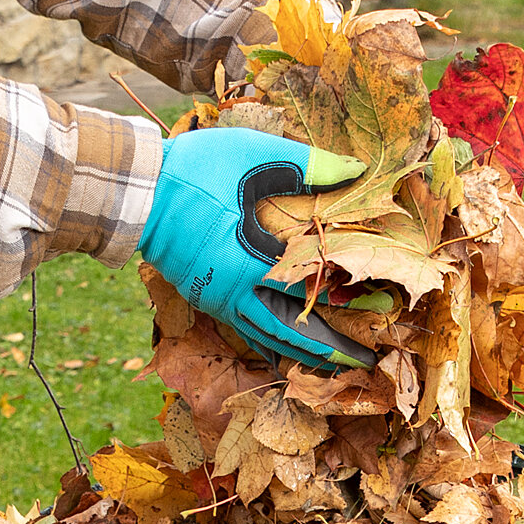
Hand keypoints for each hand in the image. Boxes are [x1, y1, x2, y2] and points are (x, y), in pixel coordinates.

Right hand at [138, 128, 376, 370]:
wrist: (137, 192)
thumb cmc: (195, 171)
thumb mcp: (252, 156)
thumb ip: (306, 166)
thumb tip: (357, 169)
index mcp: (254, 258)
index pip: (315, 284)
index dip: (352, 295)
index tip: (385, 305)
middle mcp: (238, 292)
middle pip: (295, 330)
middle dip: (331, 348)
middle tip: (364, 362)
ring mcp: (221, 301)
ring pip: (270, 339)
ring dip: (303, 354)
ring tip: (334, 367)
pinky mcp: (210, 301)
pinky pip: (249, 332)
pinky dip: (272, 346)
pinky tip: (287, 356)